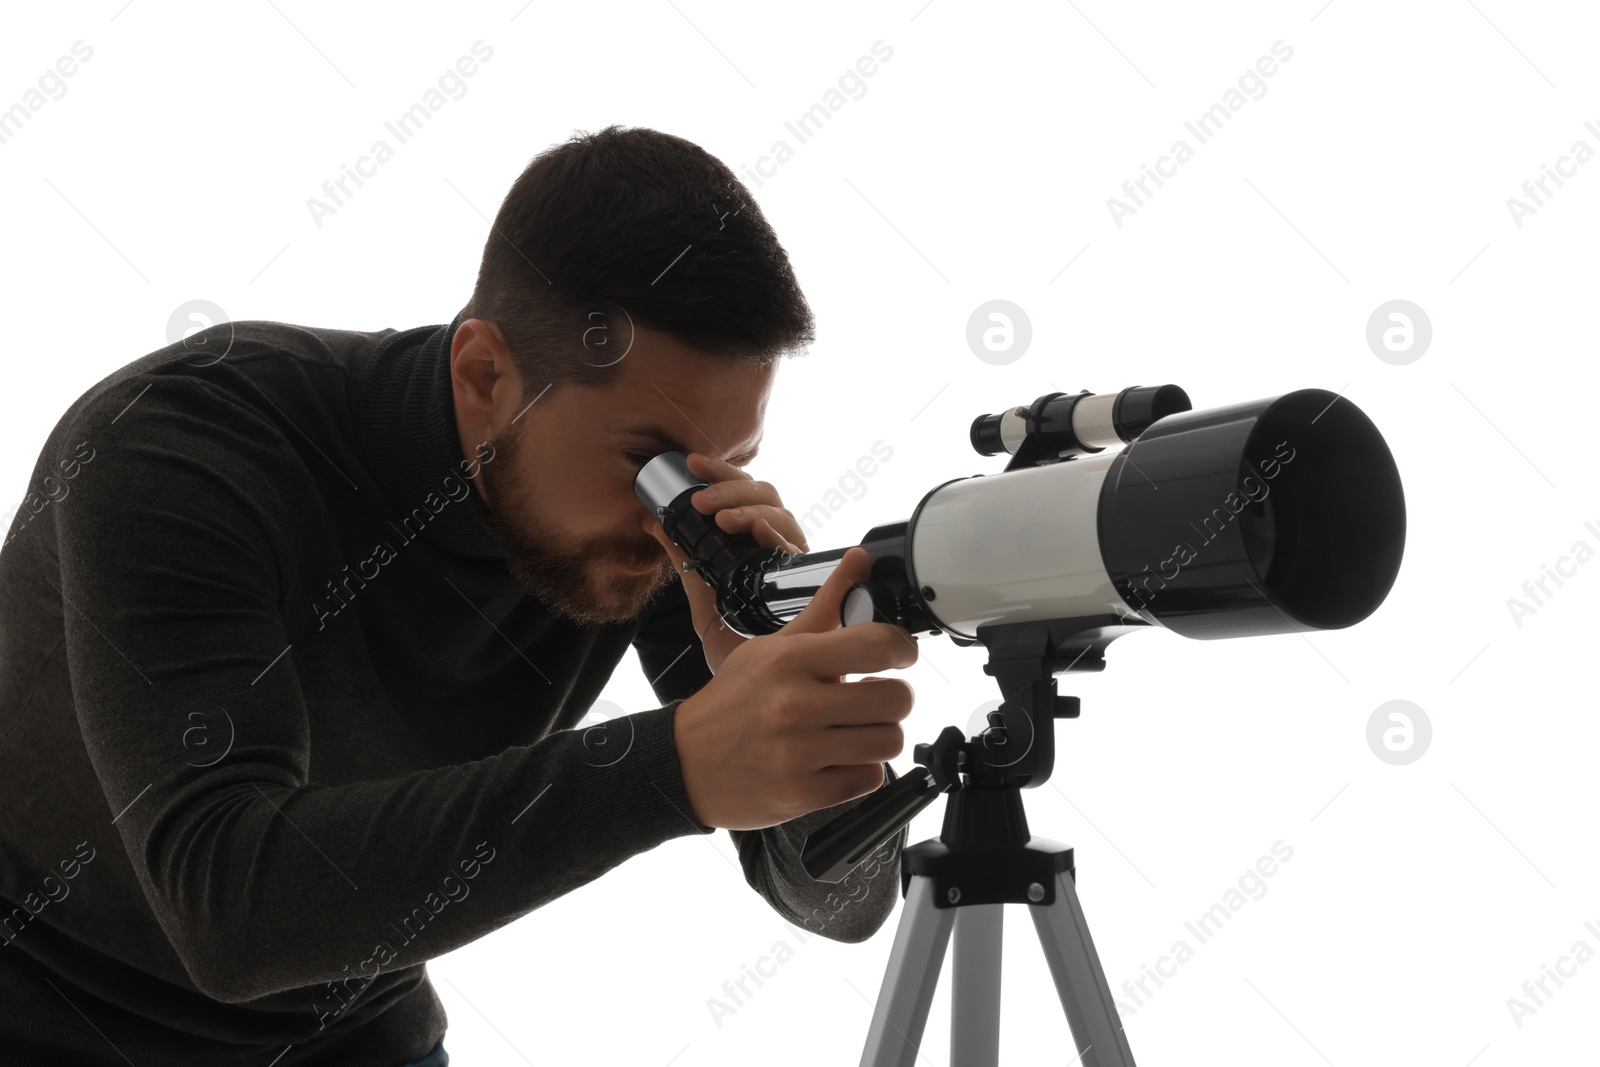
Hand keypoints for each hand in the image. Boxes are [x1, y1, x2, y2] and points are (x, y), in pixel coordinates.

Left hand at [644, 451, 809, 674]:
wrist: (757, 698)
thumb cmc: (741, 650)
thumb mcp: (705, 602)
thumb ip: (685, 564)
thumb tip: (653, 523)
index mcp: (758, 545)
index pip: (746, 495)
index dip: (722, 474)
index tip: (691, 464)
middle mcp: (782, 548)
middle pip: (767, 496)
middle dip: (731, 490)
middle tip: (700, 503)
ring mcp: (798, 564)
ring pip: (782, 515)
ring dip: (749, 510)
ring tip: (720, 520)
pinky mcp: (814, 585)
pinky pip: (800, 552)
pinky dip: (780, 537)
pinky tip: (761, 533)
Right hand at [673, 546, 918, 830]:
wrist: (685, 763)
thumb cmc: (734, 702)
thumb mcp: (772, 647)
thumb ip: (825, 606)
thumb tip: (859, 560)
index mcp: (790, 661)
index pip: (878, 645)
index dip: (902, 649)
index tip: (899, 656)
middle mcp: (795, 705)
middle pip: (896, 699)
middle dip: (890, 699)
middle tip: (869, 698)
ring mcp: (799, 753)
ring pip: (889, 741)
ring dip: (878, 736)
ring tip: (851, 730)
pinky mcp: (803, 793)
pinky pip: (869, 777)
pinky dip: (859, 769)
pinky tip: (834, 758)